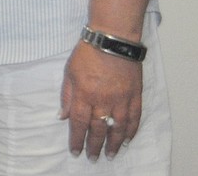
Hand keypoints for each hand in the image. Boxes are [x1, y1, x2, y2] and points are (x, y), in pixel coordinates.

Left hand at [59, 42, 142, 160]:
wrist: (112, 38)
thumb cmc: (87, 53)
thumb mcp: (69, 72)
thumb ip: (67, 95)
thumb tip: (63, 116)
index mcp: (84, 94)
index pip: (79, 123)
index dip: (77, 140)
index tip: (76, 152)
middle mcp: (103, 100)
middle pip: (98, 129)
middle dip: (95, 146)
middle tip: (93, 158)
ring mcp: (121, 99)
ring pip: (118, 128)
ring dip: (114, 144)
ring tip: (111, 155)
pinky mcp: (135, 95)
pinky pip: (135, 117)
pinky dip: (132, 131)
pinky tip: (127, 140)